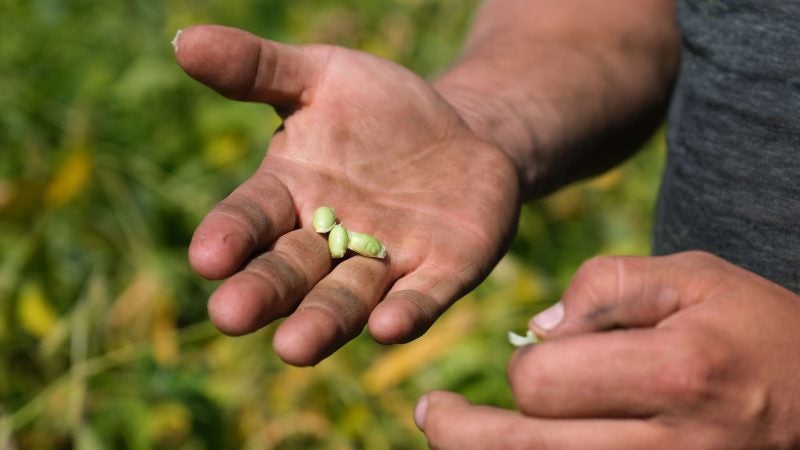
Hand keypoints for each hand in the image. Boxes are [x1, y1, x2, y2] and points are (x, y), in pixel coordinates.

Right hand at [174, 25, 519, 365]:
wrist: (463, 133)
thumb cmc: (382, 110)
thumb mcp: (323, 76)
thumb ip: (258, 68)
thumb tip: (185, 40)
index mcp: (292, 194)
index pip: (251, 219)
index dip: (229, 236)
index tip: (206, 256)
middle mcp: (330, 240)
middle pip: (290, 271)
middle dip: (263, 292)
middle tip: (230, 315)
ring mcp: (387, 262)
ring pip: (347, 298)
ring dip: (322, 321)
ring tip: (293, 347)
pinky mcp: (441, 272)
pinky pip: (421, 298)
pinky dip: (405, 313)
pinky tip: (388, 325)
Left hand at [416, 251, 799, 448]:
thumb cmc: (758, 330)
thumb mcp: (696, 278)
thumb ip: (610, 286)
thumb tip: (538, 328)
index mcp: (675, 373)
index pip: (542, 384)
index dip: (525, 367)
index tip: (537, 357)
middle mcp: (671, 446)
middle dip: (462, 432)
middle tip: (430, 413)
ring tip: (450, 436)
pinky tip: (513, 448)